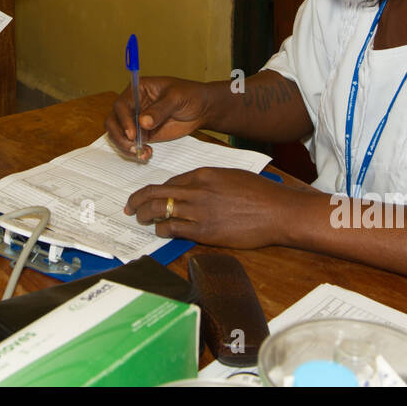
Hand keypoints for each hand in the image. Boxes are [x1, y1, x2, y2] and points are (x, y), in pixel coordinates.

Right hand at [104, 76, 211, 160]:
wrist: (202, 109)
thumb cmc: (190, 95)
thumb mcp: (176, 98)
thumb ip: (160, 110)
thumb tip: (143, 122)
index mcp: (137, 90)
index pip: (121, 105)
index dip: (123, 120)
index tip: (132, 134)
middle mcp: (133, 105)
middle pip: (114, 121)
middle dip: (119, 136)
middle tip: (133, 147)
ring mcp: (136, 120)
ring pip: (119, 135)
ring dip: (126, 146)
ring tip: (142, 153)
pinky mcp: (143, 133)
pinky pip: (132, 144)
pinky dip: (136, 151)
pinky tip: (147, 154)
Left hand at [123, 168, 296, 248]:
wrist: (277, 211)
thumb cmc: (260, 194)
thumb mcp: (231, 177)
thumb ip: (209, 182)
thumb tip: (193, 190)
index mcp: (203, 174)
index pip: (169, 182)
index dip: (154, 190)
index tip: (146, 196)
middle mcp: (197, 190)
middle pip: (156, 193)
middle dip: (137, 200)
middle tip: (129, 207)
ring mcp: (199, 211)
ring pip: (159, 210)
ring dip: (145, 216)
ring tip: (140, 220)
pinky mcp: (204, 231)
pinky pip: (173, 229)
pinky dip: (162, 230)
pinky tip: (161, 231)